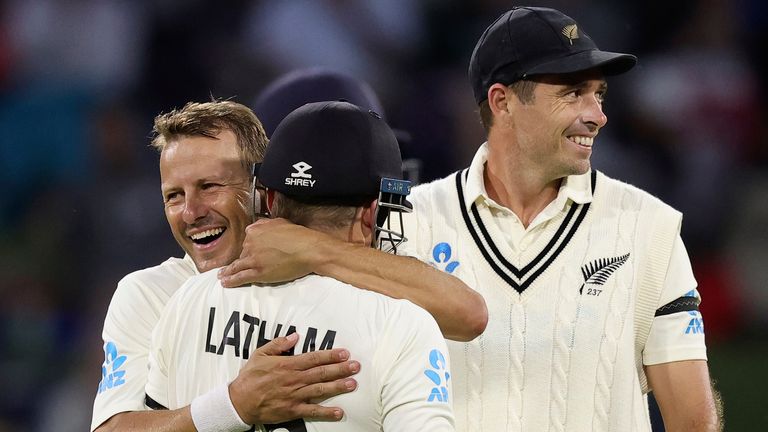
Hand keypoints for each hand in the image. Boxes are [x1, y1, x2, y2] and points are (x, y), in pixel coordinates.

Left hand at [219, 218, 329, 285]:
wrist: (308, 249)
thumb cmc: (299, 236)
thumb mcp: (280, 222)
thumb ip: (264, 225)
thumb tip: (255, 227)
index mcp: (255, 231)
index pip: (247, 239)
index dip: (249, 247)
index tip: (248, 252)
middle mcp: (250, 244)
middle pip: (243, 253)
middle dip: (242, 260)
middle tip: (234, 267)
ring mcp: (253, 259)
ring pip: (236, 266)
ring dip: (228, 272)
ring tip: (222, 276)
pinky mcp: (258, 273)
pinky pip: (240, 277)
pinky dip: (231, 280)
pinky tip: (225, 283)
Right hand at [229, 332, 359, 424]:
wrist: (239, 401)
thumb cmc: (249, 377)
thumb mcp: (260, 354)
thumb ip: (278, 344)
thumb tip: (295, 335)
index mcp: (288, 365)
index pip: (314, 358)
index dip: (331, 355)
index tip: (345, 353)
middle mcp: (294, 379)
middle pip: (322, 373)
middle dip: (340, 369)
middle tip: (356, 366)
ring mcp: (295, 395)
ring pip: (320, 390)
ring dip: (338, 387)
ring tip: (353, 384)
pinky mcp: (292, 410)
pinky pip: (312, 411)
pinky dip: (326, 412)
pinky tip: (339, 412)